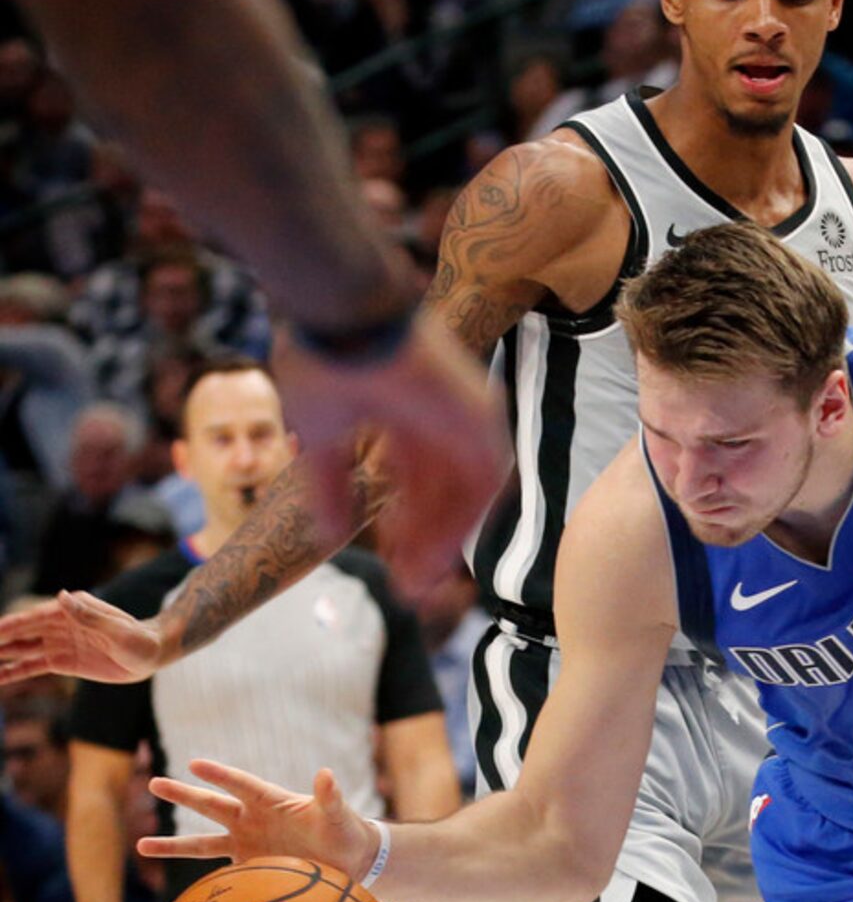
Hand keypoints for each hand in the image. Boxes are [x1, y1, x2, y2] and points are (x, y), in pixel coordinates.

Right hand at [0, 590, 162, 685]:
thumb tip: (61, 596)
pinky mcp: (61, 661)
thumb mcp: (117, 630)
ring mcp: (57, 643)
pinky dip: (12, 671)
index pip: (30, 619)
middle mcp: (58, 624)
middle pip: (19, 633)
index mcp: (69, 611)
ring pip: (20, 650)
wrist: (152, 654)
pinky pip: (31, 666)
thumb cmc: (140, 640)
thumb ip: (90, 616)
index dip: (8, 626)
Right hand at [141, 762, 380, 878]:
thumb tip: (326, 774)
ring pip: (202, 844)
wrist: (349, 861)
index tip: (194, 764)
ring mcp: (246, 845)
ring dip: (173, 845)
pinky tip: (178, 894)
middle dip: (183, 795)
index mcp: (271, 801)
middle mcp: (252, 820)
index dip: (220, 775)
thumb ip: (330, 797)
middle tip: (153, 783)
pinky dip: (201, 883)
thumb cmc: (345, 831)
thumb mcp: (338, 814)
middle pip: (211, 806)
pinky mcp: (249, 868)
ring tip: (140, 845)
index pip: (241, 784)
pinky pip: (219, 875)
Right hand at [273, 309, 506, 596]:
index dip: (404, 528)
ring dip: (444, 540)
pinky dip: (462, 519)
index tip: (391, 566)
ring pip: (465, 495)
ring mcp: (464, 417)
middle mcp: (440, 420)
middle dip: (426, 543)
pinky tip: (435, 552)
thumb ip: (329, 487)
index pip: (414, 485)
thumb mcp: (320, 437)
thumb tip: (329, 533)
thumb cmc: (322, 357)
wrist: (343, 313)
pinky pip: (484, 483)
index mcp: (403, 415)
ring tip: (416, 579)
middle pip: (443, 496)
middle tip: (408, 588)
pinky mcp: (480, 417)